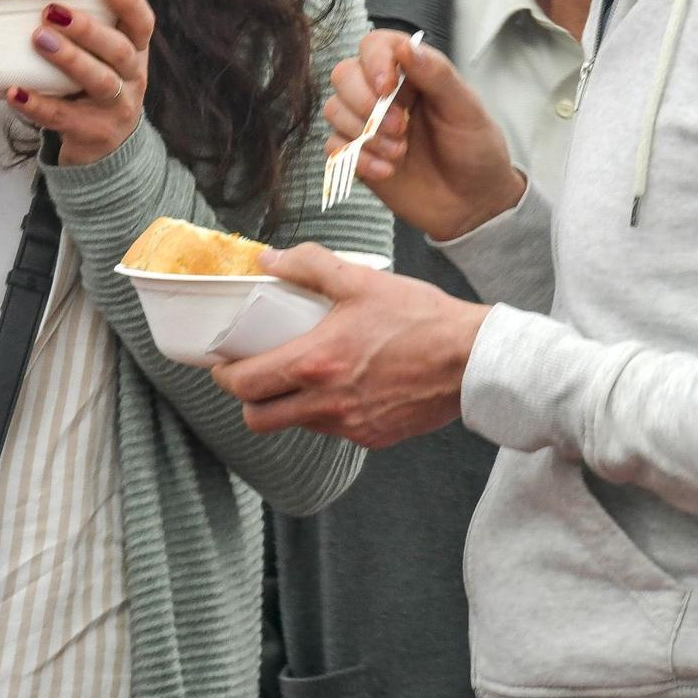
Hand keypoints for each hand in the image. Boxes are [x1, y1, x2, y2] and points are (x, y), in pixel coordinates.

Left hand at [9, 0, 151, 166]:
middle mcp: (133, 79)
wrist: (107, 152)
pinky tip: (14, 92)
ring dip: (69, 58)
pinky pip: (63, 117)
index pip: (143, 23)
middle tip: (53, 12)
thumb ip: (87, 36)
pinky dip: (37, 104)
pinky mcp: (93, 134)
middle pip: (119, 51)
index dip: (129, 0)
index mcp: (136, 54)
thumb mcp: (105, 63)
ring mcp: (117, 109)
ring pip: (99, 81)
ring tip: (39, 39)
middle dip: (87, 29)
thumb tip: (33, 1)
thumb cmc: (96, 92)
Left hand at [210, 244, 488, 449]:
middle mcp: (327, 403)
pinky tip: (340, 386)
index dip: (224, 376)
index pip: (246, 385)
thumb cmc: (422, 319)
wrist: (474, 360)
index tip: (223, 363)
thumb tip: (269, 259)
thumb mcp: (361, 280)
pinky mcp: (374, 437)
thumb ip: (309, 266)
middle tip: (253, 374)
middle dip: (248, 399)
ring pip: (296, 425)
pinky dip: (324, 412)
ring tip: (298, 376)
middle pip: (259, 419)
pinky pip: (333, 430)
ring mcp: (351, 425)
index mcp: (316, 364)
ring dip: (287, 406)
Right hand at [326, 29, 523, 240]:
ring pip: (334, 109)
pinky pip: (334, 147)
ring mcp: (368, 124)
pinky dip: (358, 159)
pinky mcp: (357, 154)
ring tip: (398, 154)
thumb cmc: (477, 152)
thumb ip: (437, 76)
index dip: (373, 62)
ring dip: (363, 133)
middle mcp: (385, 94)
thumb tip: (407, 47)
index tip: (386, 87)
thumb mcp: (466, 110)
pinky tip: (387, 171)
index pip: (375, 46)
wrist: (473, 205)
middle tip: (400, 128)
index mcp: (413, 73)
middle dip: (364, 103)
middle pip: (344, 75)